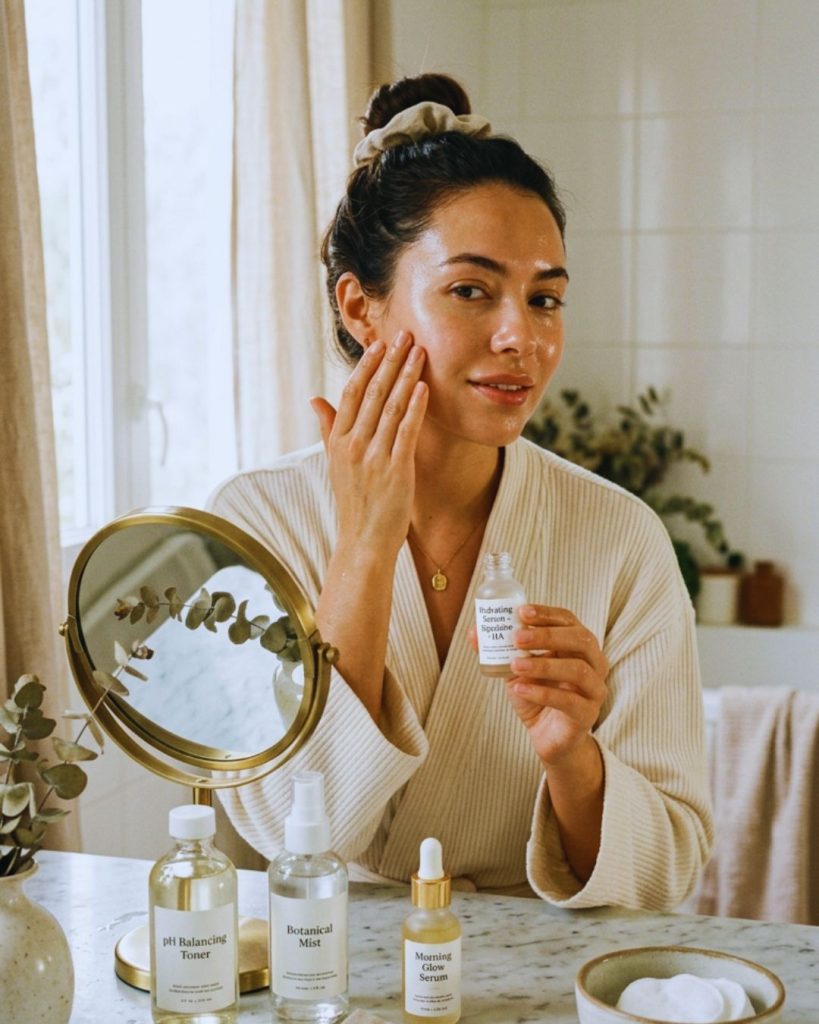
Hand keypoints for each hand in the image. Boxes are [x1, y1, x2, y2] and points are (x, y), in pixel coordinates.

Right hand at [311, 332, 426, 556]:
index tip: (380, 344)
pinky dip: (416, 406)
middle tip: (405, 334)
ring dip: (407, 375)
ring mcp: (374, 457)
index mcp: (338, 441)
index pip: (352, 393)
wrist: (363, 540)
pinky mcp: (396, 470)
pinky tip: (424, 387)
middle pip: (374, 392)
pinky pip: (407, 431)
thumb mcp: (335, 463)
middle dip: (391, 360)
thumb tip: (315, 400)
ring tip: (419, 352)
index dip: (367, 366)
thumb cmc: (354, 502)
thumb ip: (328, 429)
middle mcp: (353, 445)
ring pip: (392, 406)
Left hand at [504, 605, 608, 768]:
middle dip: (548, 635)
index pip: (568, 621)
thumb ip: (500, 650)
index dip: (547, 614)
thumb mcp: (516, 669)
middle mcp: (594, 663)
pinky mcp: (587, 714)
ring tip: (514, 665)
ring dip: (543, 664)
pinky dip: (542, 693)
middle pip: (580, 640)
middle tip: (517, 637)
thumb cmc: (537, 694)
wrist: (548, 736)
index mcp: (578, 645)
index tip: (521, 611)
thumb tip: (473, 632)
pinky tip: (519, 689)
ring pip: (578, 670)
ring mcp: (594, 689)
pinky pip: (569, 701)